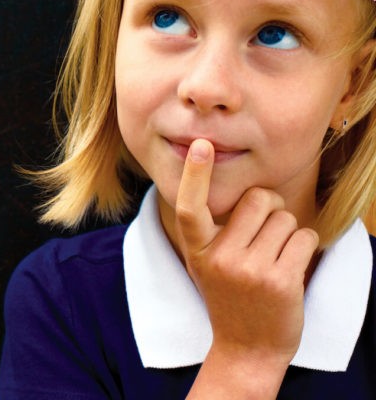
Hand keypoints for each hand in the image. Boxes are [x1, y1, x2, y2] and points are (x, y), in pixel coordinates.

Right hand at [178, 139, 318, 397]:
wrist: (246, 348)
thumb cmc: (230, 296)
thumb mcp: (206, 263)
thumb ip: (215, 229)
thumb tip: (245, 188)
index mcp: (197, 250)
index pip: (190, 206)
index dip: (195, 174)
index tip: (202, 146)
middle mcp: (219, 258)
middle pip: (258, 199)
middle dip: (269, 209)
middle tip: (263, 234)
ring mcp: (249, 270)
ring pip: (285, 218)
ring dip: (288, 232)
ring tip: (274, 258)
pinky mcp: (280, 280)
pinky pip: (304, 237)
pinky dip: (304, 247)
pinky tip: (290, 268)